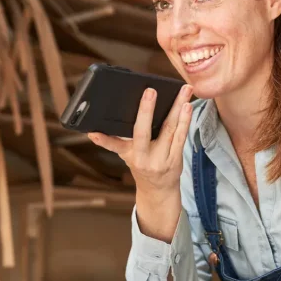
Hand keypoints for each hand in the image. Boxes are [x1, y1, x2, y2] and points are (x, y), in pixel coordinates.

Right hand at [88, 84, 192, 240]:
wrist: (159, 190)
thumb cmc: (142, 165)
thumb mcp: (126, 155)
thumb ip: (114, 142)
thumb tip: (93, 129)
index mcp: (130, 155)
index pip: (115, 145)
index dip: (103, 140)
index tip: (93, 133)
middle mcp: (144, 158)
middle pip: (144, 132)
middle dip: (146, 111)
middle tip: (150, 91)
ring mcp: (162, 158)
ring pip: (170, 130)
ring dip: (177, 108)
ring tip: (183, 91)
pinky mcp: (177, 157)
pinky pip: (182, 136)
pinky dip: (186, 120)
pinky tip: (188, 106)